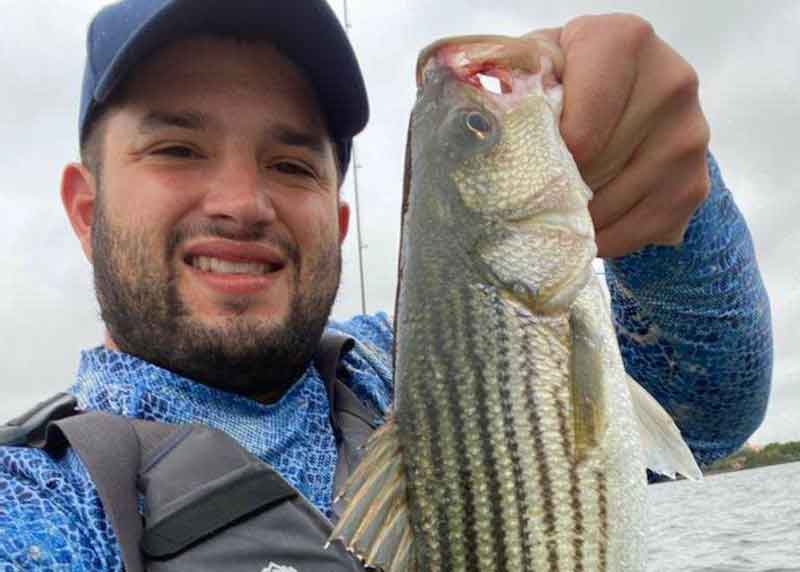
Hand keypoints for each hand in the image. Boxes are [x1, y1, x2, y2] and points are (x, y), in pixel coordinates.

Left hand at [525, 14, 710, 257]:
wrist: (633, 92)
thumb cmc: (570, 78)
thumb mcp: (539, 64)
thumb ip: (516, 82)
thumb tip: (491, 127)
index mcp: (623, 41)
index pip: (579, 131)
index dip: (549, 161)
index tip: (531, 166)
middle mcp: (671, 82)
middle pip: (595, 170)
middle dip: (558, 190)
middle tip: (534, 196)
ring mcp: (690, 136)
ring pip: (615, 205)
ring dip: (578, 220)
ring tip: (557, 212)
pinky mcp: (696, 182)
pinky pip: (641, 230)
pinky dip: (606, 240)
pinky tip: (587, 228)